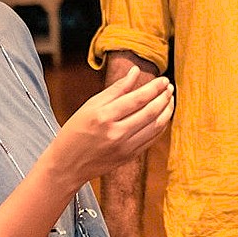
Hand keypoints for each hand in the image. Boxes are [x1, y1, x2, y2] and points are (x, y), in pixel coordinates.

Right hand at [50, 70, 173, 190]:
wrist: (67, 164)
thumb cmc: (76, 131)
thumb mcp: (90, 105)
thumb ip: (116, 89)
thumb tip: (135, 71)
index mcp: (103, 116)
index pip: (137, 99)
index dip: (154, 88)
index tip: (163, 80)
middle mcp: (116, 133)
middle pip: (150, 112)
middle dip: (164, 97)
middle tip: (170, 87)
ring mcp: (124, 147)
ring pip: (155, 126)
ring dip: (167, 111)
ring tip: (170, 99)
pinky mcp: (129, 157)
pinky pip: (152, 139)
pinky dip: (161, 126)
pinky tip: (163, 116)